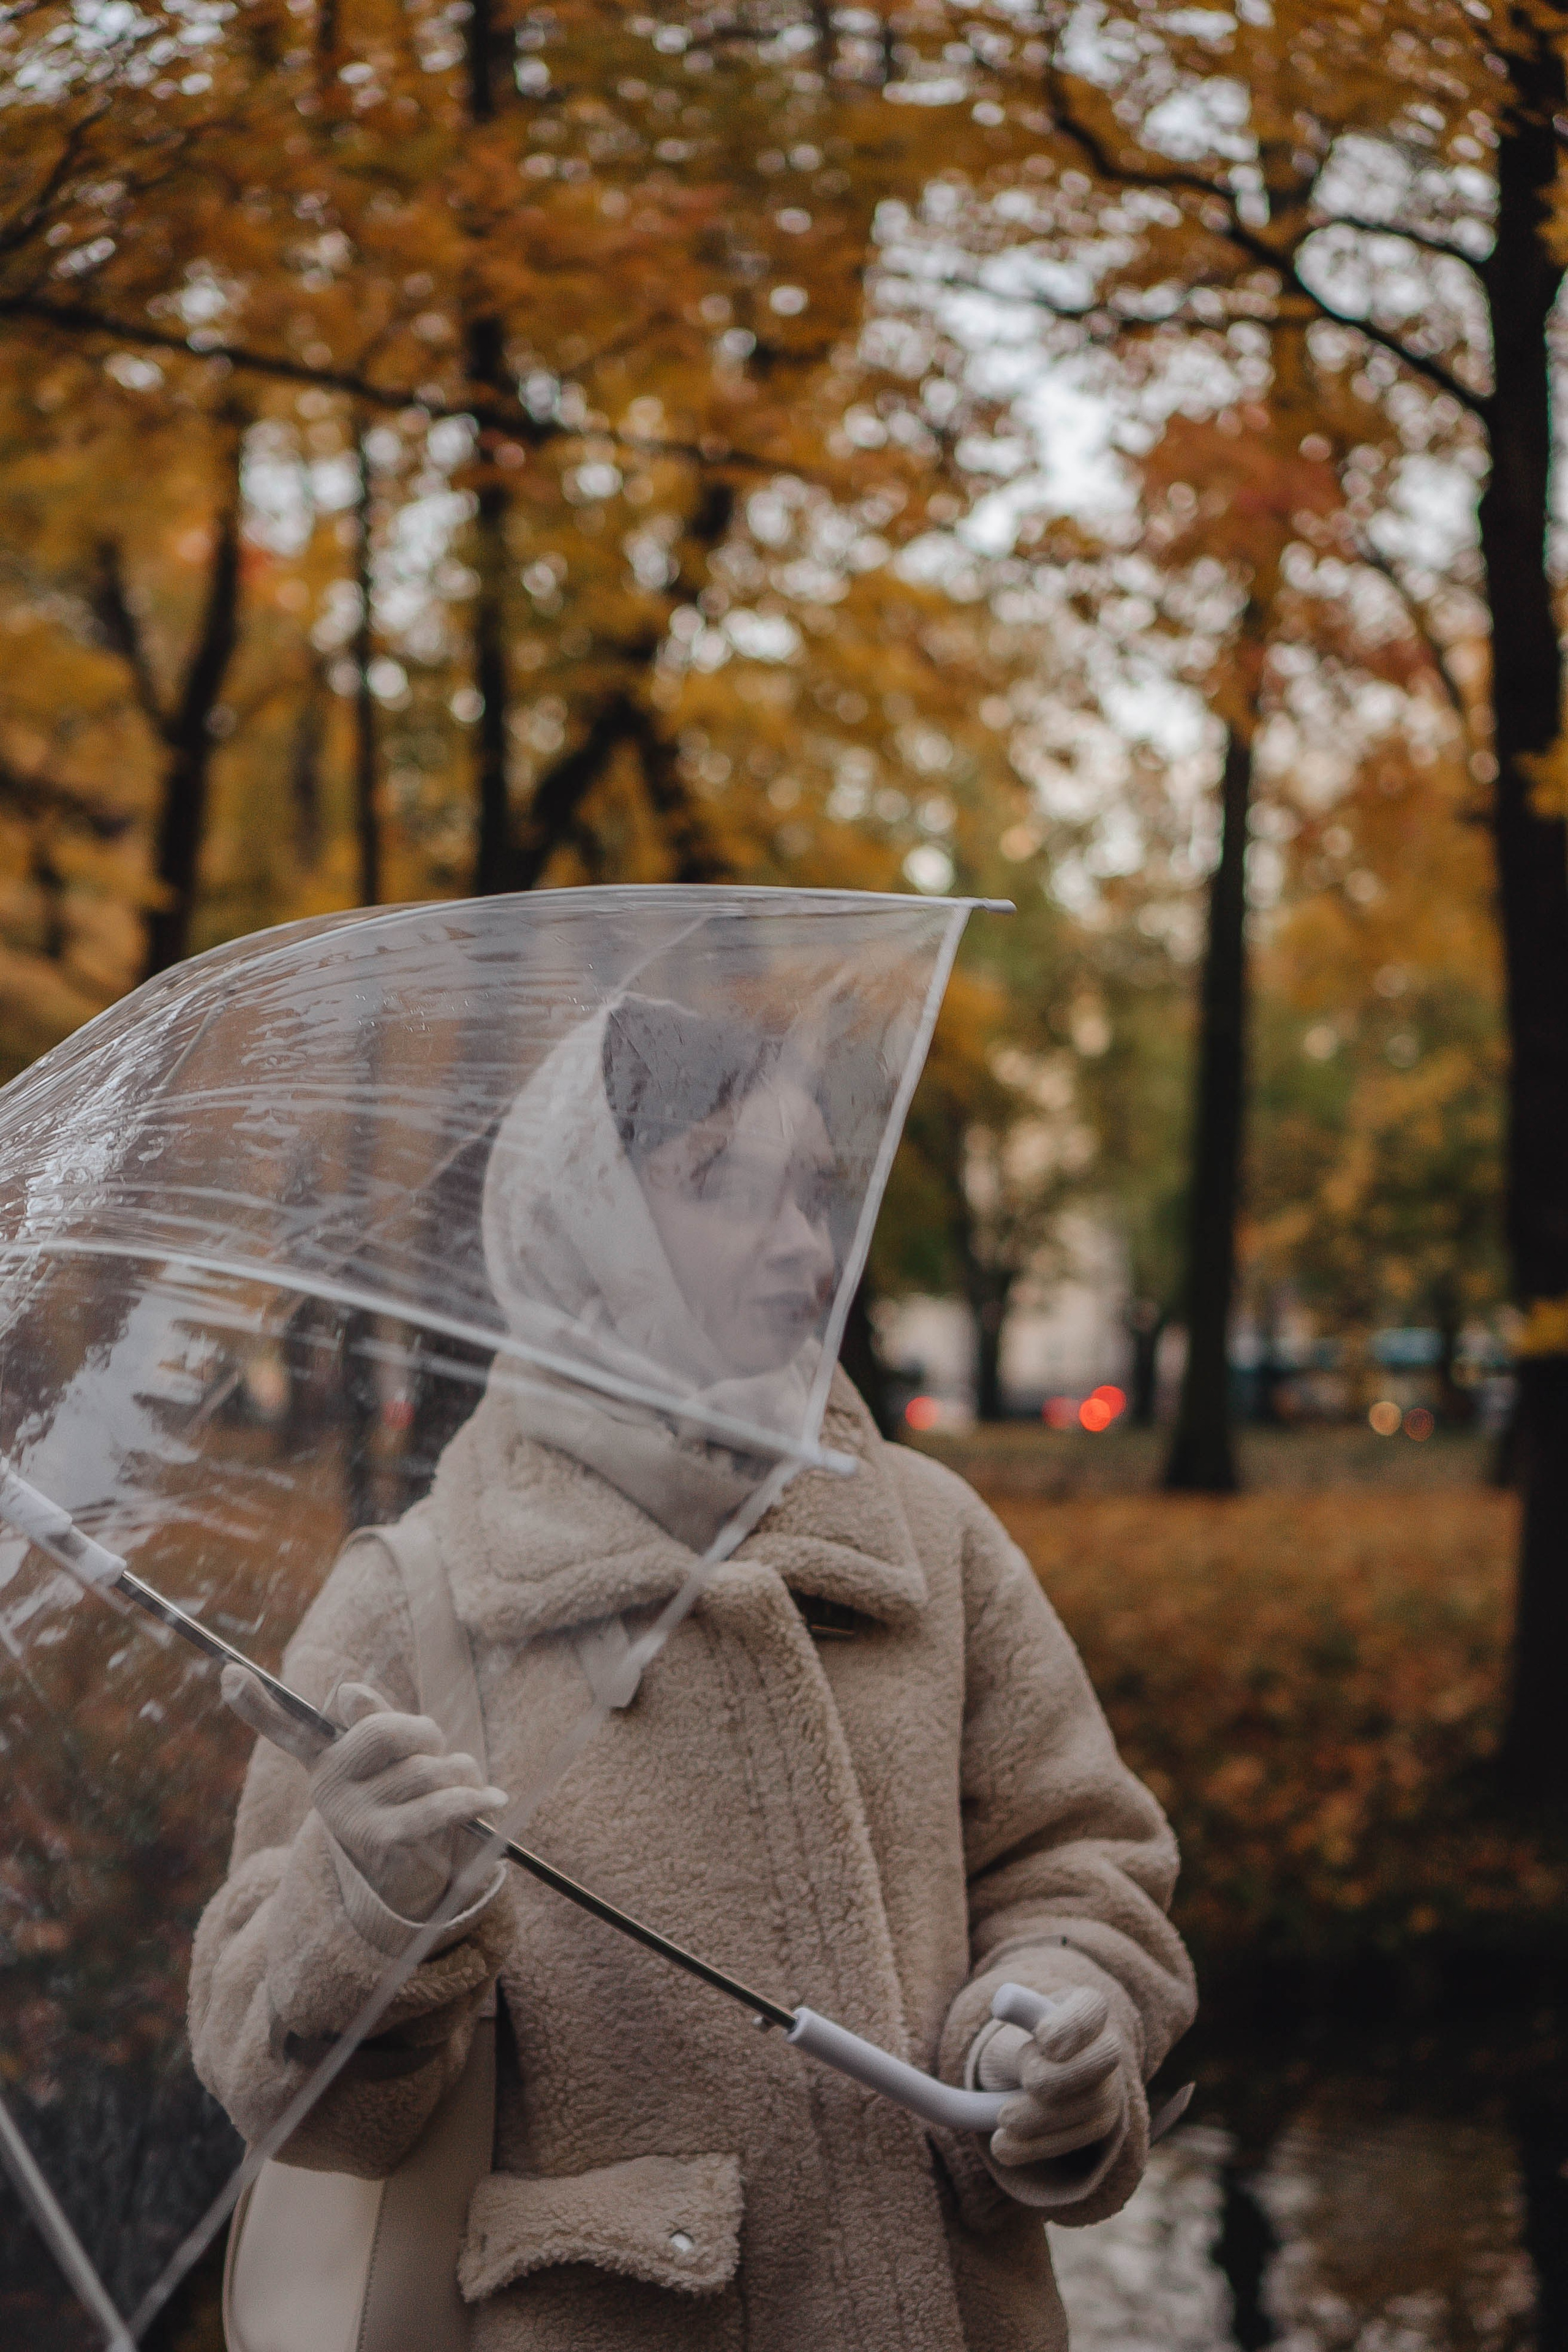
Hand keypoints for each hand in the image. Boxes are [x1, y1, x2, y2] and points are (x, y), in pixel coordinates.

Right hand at [222, 1666, 509, 1922]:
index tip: (229, 1671)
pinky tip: (493, 1800)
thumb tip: (350, 1695)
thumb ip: (373, 1718)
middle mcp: (325, 1786)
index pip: (285, 1726)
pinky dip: (472, 1799)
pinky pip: (438, 1806)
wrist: (409, 1875)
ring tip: (453, 1789)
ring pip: (424, 1766)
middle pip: (380, 1729)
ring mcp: (350, 1816)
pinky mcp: (384, 1841)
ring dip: (455, 1772)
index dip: (256, 1702)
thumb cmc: (403, 1795)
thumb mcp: (388, 1756)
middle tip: (432, 1745)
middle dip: (421, 1732)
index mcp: (322, 1756)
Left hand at [976, 1986, 1127, 2170]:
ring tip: (1004, 2118)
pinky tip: (1003, 2146)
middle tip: (1027, 2081)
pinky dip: (1038, 2145)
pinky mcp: (1099, 2123)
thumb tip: (1003, 2001)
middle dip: (1063, 2074)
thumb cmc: (1034, 2036)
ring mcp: (1109, 2087)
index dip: (1072, 2025)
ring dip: (1044, 2116)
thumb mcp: (1022, 2017)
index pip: (1092, 2007)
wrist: (1046, 2071)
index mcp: (1088, 2007)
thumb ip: (1016, 2012)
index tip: (1043, 2038)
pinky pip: (1078, 2137)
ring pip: (1092, 2103)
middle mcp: (1107, 2046)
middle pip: (1105, 2057)